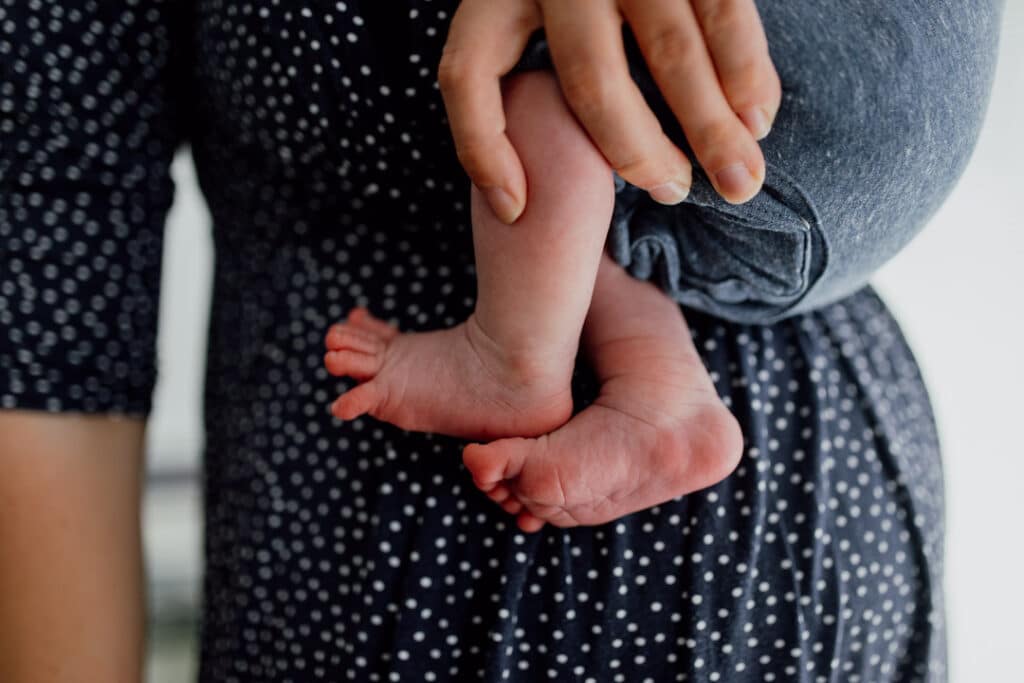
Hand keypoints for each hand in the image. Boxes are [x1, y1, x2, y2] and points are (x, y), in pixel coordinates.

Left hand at [439, 0, 781, 222]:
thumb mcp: (512, 16)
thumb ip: (507, 83)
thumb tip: (515, 202)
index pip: (468, 74)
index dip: (483, 153)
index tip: (516, 211)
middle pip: (593, 81)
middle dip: (639, 153)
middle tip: (677, 193)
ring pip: (670, 52)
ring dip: (710, 125)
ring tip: (740, 181)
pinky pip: (724, 13)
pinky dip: (746, 74)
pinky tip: (757, 118)